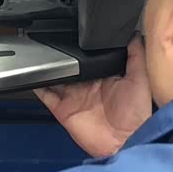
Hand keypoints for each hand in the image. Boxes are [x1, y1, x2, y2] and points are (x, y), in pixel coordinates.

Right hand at [34, 36, 151, 157]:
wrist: (125, 140)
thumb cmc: (137, 113)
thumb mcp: (140, 78)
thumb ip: (136, 55)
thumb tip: (134, 33)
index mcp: (103, 77)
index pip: (88, 58)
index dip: (80, 47)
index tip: (73, 31)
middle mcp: (85, 86)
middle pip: (68, 66)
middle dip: (60, 54)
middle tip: (51, 38)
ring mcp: (72, 97)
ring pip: (54, 77)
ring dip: (47, 67)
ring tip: (38, 51)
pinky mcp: (61, 109)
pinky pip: (45, 95)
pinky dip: (37, 85)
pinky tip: (32, 74)